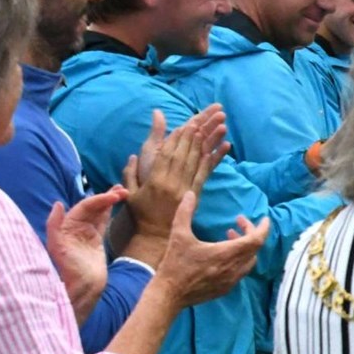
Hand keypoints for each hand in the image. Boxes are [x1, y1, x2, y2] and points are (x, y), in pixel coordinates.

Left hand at [47, 189, 127, 322]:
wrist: (84, 287)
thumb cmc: (70, 269)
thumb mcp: (57, 246)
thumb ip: (54, 224)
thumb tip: (59, 204)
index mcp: (66, 226)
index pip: (84, 207)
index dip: (99, 199)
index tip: (114, 196)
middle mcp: (75, 227)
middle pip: (92, 207)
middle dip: (105, 197)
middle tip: (122, 190)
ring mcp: (86, 233)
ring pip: (98, 212)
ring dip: (109, 201)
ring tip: (122, 191)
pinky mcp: (96, 240)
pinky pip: (103, 222)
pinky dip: (109, 212)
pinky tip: (116, 204)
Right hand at [126, 108, 225, 238]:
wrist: (155, 236)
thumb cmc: (141, 213)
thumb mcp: (130, 191)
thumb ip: (130, 172)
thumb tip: (132, 155)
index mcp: (155, 180)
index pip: (167, 154)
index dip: (177, 137)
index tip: (185, 123)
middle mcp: (173, 183)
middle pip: (185, 154)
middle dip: (194, 134)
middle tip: (204, 117)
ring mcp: (186, 189)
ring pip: (197, 161)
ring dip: (206, 141)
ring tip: (215, 125)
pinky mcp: (195, 195)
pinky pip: (206, 174)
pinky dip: (215, 159)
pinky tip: (223, 146)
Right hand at [154, 192, 267, 307]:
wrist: (169, 294)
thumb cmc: (175, 264)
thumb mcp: (178, 235)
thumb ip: (185, 212)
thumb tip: (190, 194)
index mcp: (226, 254)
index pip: (256, 240)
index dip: (263, 228)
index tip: (264, 218)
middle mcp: (233, 268)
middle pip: (255, 248)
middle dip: (251, 233)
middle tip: (239, 223)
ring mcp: (231, 280)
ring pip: (250, 260)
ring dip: (246, 246)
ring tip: (230, 236)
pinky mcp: (226, 288)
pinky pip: (242, 271)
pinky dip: (240, 259)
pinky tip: (226, 255)